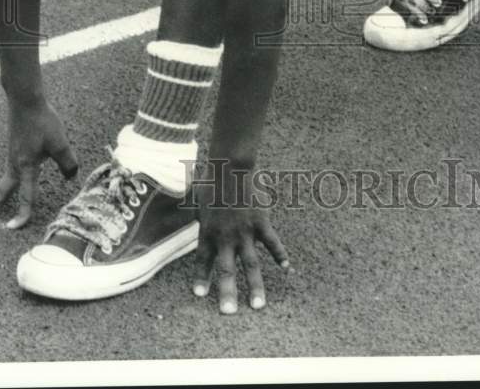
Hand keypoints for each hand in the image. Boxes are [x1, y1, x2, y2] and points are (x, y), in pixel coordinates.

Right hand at [0, 95, 77, 228]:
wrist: (26, 101)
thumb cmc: (42, 121)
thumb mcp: (60, 143)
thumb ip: (67, 163)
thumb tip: (71, 177)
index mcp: (26, 167)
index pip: (25, 196)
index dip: (22, 214)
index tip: (13, 228)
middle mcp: (15, 164)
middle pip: (1, 190)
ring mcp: (13, 155)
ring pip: (5, 180)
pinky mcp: (15, 147)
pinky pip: (10, 169)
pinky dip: (7, 180)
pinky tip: (13, 179)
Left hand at [192, 170, 289, 313]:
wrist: (230, 168)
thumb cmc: (211, 181)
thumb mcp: (198, 201)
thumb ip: (198, 215)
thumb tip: (193, 213)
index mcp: (208, 232)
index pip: (203, 261)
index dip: (201, 278)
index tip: (199, 295)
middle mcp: (225, 237)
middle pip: (226, 270)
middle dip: (227, 293)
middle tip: (228, 313)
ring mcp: (245, 232)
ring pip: (250, 264)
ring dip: (255, 286)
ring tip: (258, 306)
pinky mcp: (261, 223)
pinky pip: (272, 243)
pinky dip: (280, 255)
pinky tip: (286, 269)